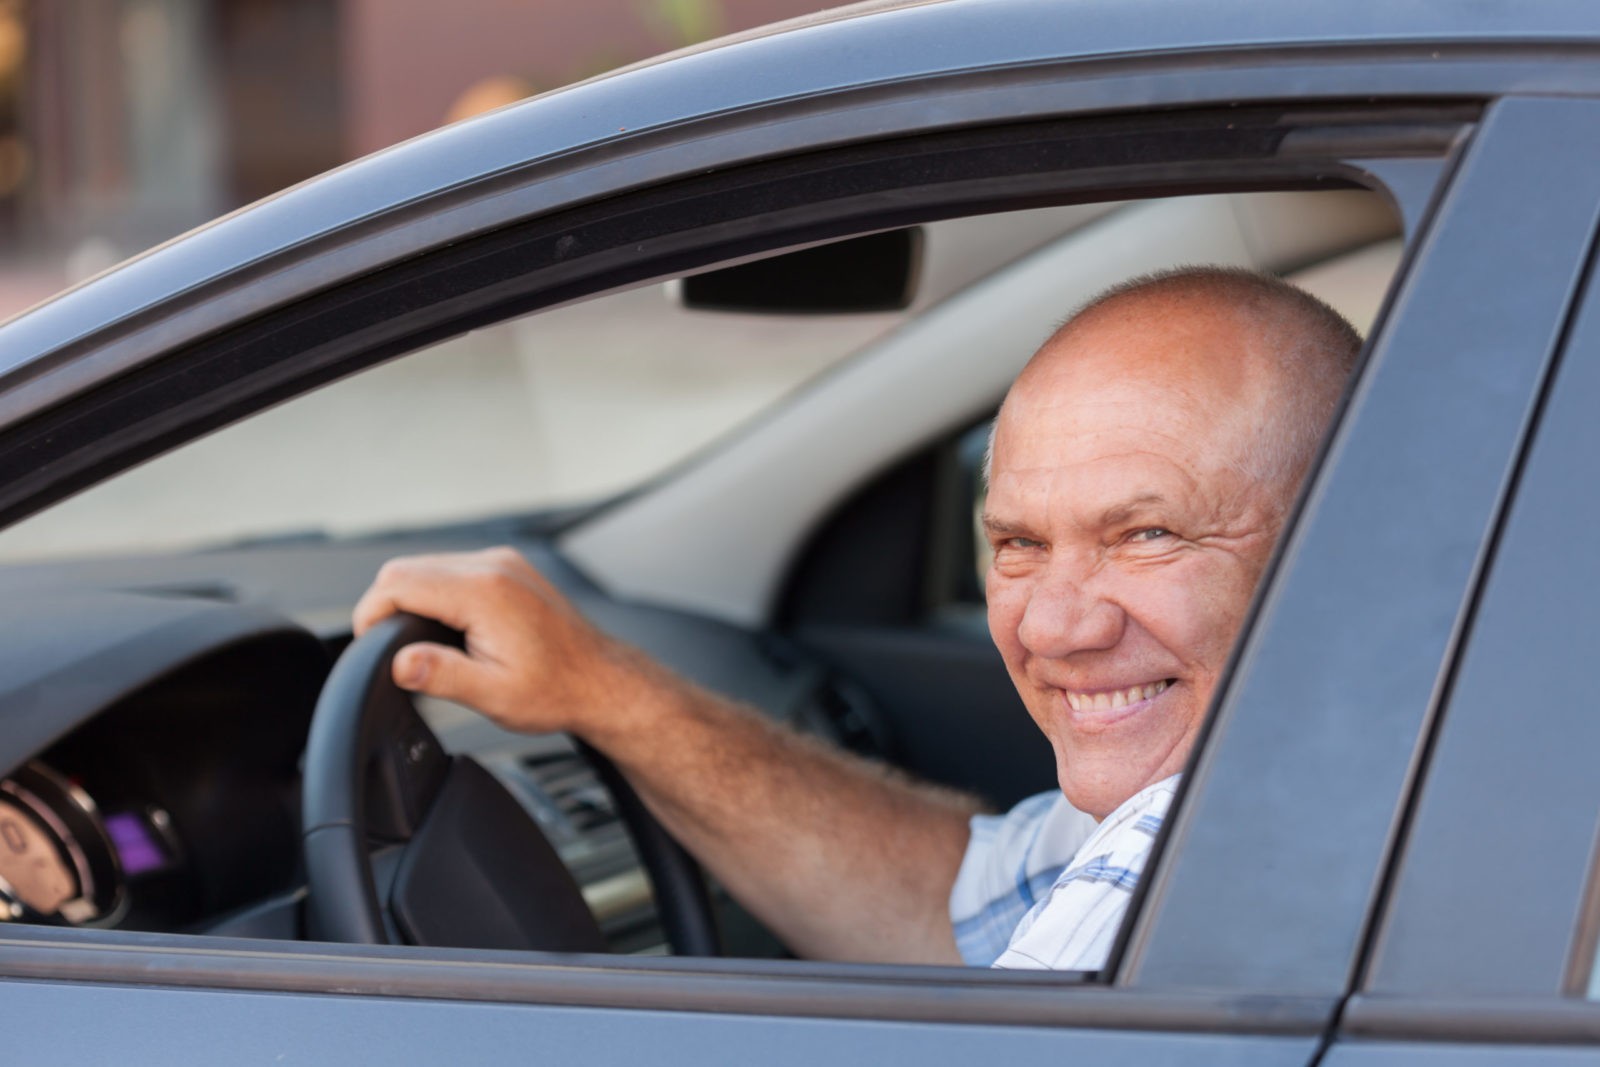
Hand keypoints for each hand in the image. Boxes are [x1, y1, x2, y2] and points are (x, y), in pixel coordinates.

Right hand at [351, 547, 651, 735]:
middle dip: (387, 606)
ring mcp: (503, 563)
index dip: (371, 614)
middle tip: (393, 650)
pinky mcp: (508, 568)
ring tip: (421, 643)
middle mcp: (494, 567)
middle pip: (407, 568)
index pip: (399, 582)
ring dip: (412, 599)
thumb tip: (399, 663)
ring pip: (428, 565)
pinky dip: (437, 594)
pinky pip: (453, 570)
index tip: (370, 645)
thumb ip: (442, 675)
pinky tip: (447, 628)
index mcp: (485, 592)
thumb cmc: (557, 690)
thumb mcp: (493, 695)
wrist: (600, 681)